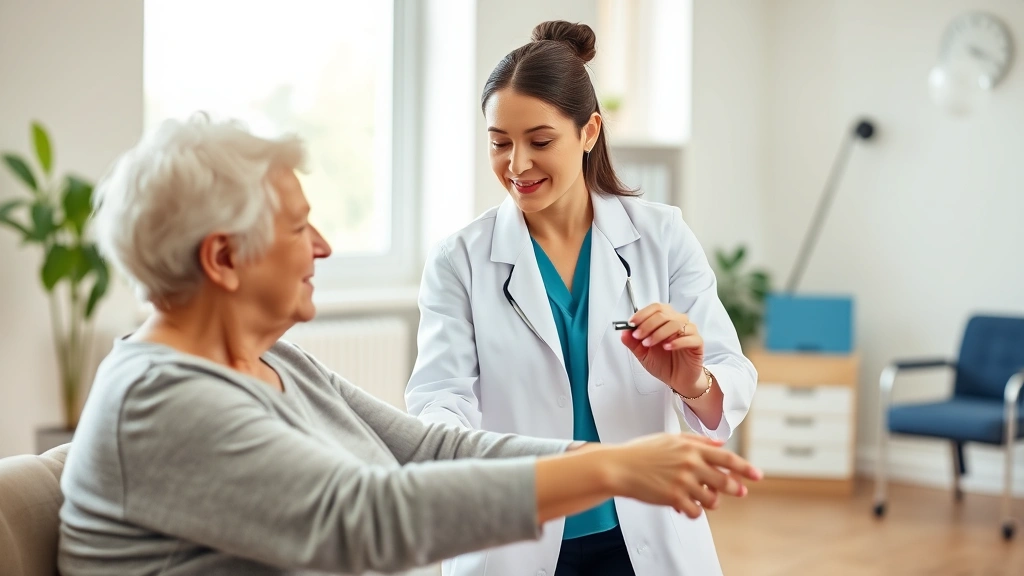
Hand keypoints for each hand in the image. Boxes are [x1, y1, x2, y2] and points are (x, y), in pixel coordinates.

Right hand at [608, 433, 761, 517]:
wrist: (619, 466)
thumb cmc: (642, 452)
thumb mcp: (670, 438)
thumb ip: (697, 440)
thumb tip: (719, 443)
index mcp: (691, 448)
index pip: (727, 458)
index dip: (745, 467)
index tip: (757, 475)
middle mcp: (690, 464)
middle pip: (725, 481)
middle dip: (735, 488)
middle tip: (739, 491)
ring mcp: (683, 482)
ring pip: (712, 499)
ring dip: (711, 501)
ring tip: (701, 498)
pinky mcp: (673, 498)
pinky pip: (695, 512)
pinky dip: (694, 512)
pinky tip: (687, 507)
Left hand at [621, 303, 704, 395]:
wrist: (677, 380)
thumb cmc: (664, 364)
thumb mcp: (642, 354)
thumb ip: (633, 342)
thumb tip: (624, 331)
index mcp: (665, 320)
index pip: (656, 308)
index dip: (642, 314)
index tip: (632, 323)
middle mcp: (678, 322)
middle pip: (664, 314)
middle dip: (648, 324)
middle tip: (638, 336)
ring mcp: (689, 331)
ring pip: (675, 323)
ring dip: (659, 333)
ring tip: (649, 343)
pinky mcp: (697, 343)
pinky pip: (689, 337)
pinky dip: (676, 341)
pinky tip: (667, 347)